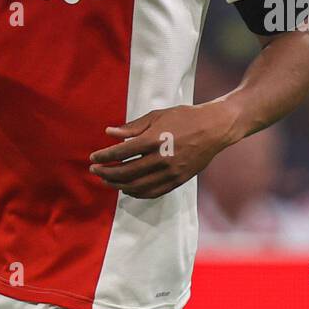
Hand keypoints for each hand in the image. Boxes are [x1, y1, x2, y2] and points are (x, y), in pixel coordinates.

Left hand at [89, 102, 239, 198]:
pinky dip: (137, 193)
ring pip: (138, 186)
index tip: (93, 158)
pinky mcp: (178, 180)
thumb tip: (109, 133)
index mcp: (154, 139)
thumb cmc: (185, 117)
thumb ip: (132, 127)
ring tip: (108, 181)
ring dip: (119, 185)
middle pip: (126, 172)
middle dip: (107, 173)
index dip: (104, 157)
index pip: (121, 153)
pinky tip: (128, 189)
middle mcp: (161, 158)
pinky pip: (153, 192)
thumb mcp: (157, 115)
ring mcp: (171, 172)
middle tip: (95, 171)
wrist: (214, 128)